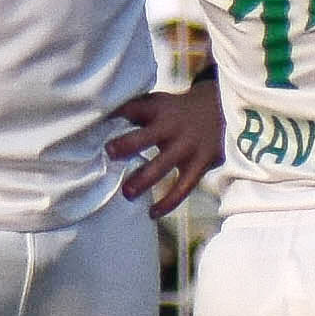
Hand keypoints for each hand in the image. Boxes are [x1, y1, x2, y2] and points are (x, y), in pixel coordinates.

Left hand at [105, 79, 224, 215]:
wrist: (220, 109)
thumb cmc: (175, 111)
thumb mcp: (157, 103)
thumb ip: (132, 112)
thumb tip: (94, 124)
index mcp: (158, 109)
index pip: (133, 109)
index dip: (115, 115)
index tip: (94, 124)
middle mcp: (172, 127)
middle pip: (148, 136)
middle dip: (128, 145)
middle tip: (109, 153)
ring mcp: (187, 146)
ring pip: (164, 165)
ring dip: (144, 179)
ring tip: (127, 193)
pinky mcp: (201, 164)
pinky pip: (183, 187)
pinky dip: (168, 202)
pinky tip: (152, 213)